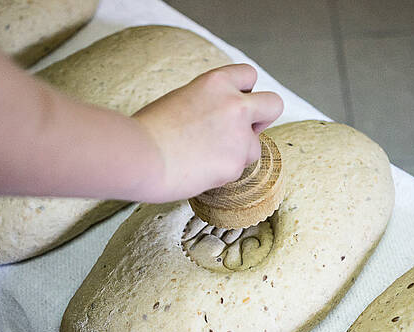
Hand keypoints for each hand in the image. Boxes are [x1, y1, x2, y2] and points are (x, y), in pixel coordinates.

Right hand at [132, 64, 282, 202]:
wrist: (140, 156)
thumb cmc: (148, 131)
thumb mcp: (180, 100)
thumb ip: (208, 105)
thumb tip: (218, 120)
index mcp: (216, 82)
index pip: (249, 75)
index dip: (243, 92)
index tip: (232, 104)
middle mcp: (234, 105)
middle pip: (273, 104)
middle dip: (263, 118)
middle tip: (243, 131)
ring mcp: (238, 136)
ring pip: (255, 147)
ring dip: (237, 154)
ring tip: (204, 158)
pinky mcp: (235, 164)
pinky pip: (237, 170)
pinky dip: (222, 173)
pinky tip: (197, 170)